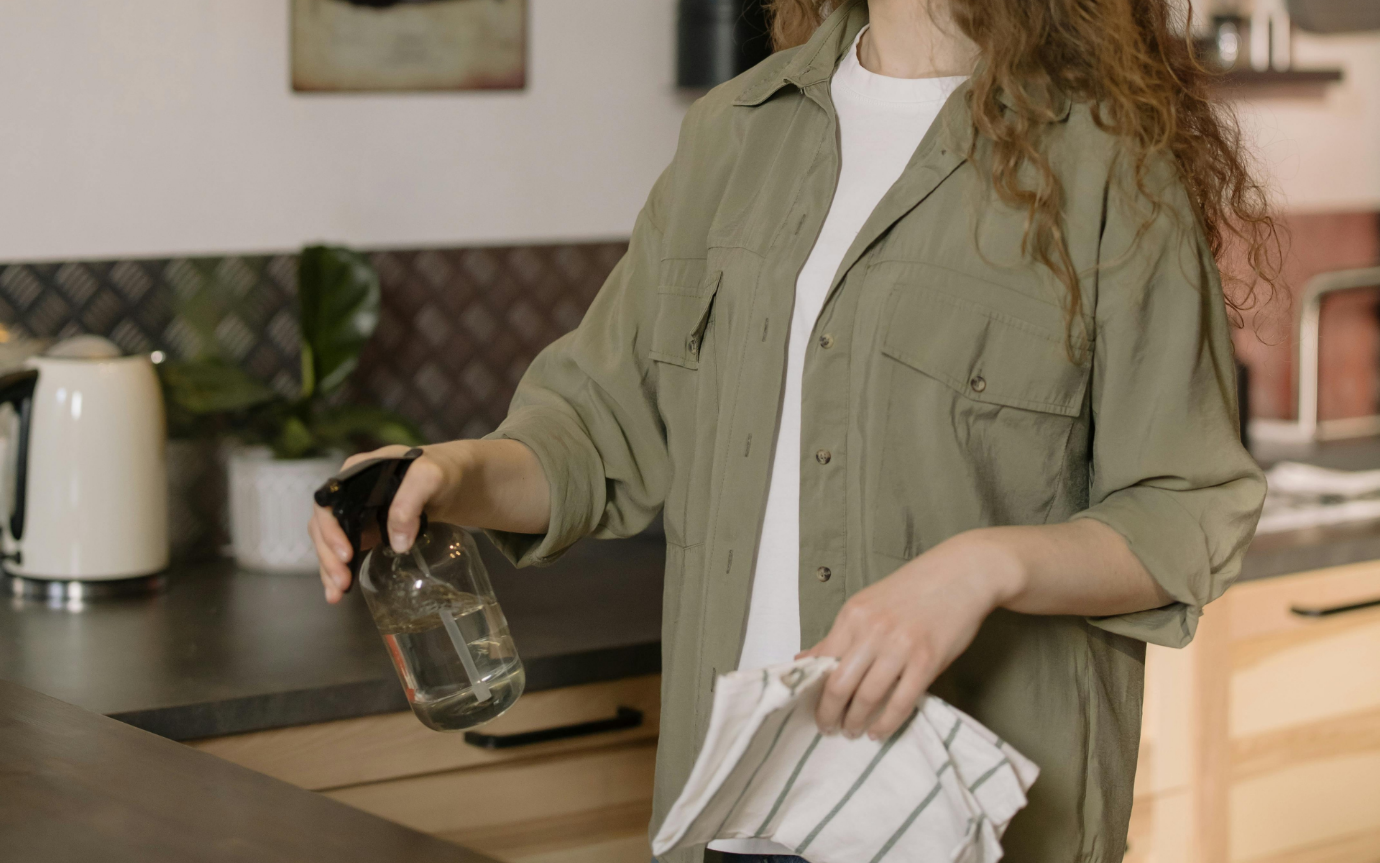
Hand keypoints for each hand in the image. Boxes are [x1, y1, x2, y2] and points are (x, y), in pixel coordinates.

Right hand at [308, 444, 457, 603]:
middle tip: (341, 580)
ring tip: (337, 593)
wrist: (457, 482)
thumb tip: (397, 543)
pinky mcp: (367, 531)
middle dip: (328, 555)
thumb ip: (410, 502)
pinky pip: (346, 551)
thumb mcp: (429, 477)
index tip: (345, 552)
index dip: (330, 529)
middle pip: (324, 526)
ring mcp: (358, 514)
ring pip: (331, 542)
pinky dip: (341, 570)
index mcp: (356, 473)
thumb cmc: (442, 471)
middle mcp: (350, 493)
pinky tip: (339, 591)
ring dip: (330, 568)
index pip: (328, 502)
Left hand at [798, 532, 1022, 740]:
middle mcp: (872, 630)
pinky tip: (879, 731)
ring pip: (867, 697)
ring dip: (856, 721)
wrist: (962, 573)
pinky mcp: (927, 661)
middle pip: (839, 685)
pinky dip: (886, 723)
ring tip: (853, 731)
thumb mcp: (868, 604)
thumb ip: (839, 635)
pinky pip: (900, 702)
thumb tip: (804, 659)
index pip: (822, 663)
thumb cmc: (914, 590)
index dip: (814, 693)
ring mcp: (900, 646)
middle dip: (829, 714)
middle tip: (829, 728)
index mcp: (853, 615)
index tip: (813, 709)